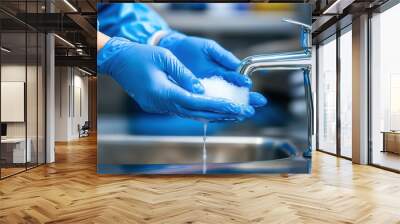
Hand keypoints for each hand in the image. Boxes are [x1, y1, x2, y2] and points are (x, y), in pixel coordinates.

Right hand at [97, 37, 254, 120]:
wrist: (118, 61)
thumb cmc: (140, 56)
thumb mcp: (165, 59)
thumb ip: (185, 76)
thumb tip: (202, 90)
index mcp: (164, 93)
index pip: (197, 103)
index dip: (218, 107)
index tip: (236, 108)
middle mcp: (162, 104)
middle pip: (196, 114)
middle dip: (221, 114)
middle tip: (243, 113)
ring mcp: (159, 107)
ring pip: (190, 115)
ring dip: (212, 115)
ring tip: (233, 114)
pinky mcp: (158, 105)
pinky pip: (182, 110)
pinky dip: (199, 111)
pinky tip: (212, 110)